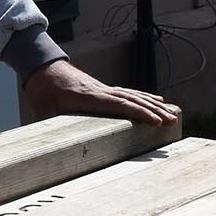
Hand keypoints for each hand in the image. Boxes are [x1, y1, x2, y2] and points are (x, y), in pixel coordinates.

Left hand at [22, 59, 179, 125]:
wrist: (42, 68)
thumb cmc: (42, 92)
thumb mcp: (43, 110)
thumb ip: (50, 126)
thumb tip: (50, 147)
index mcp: (88, 97)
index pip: (119, 105)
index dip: (139, 113)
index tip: (156, 122)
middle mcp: (100, 91)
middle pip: (132, 100)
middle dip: (154, 111)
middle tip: (173, 121)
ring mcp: (103, 88)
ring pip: (134, 95)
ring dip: (154, 104)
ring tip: (174, 114)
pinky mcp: (103, 89)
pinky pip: (128, 92)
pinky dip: (144, 96)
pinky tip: (157, 100)